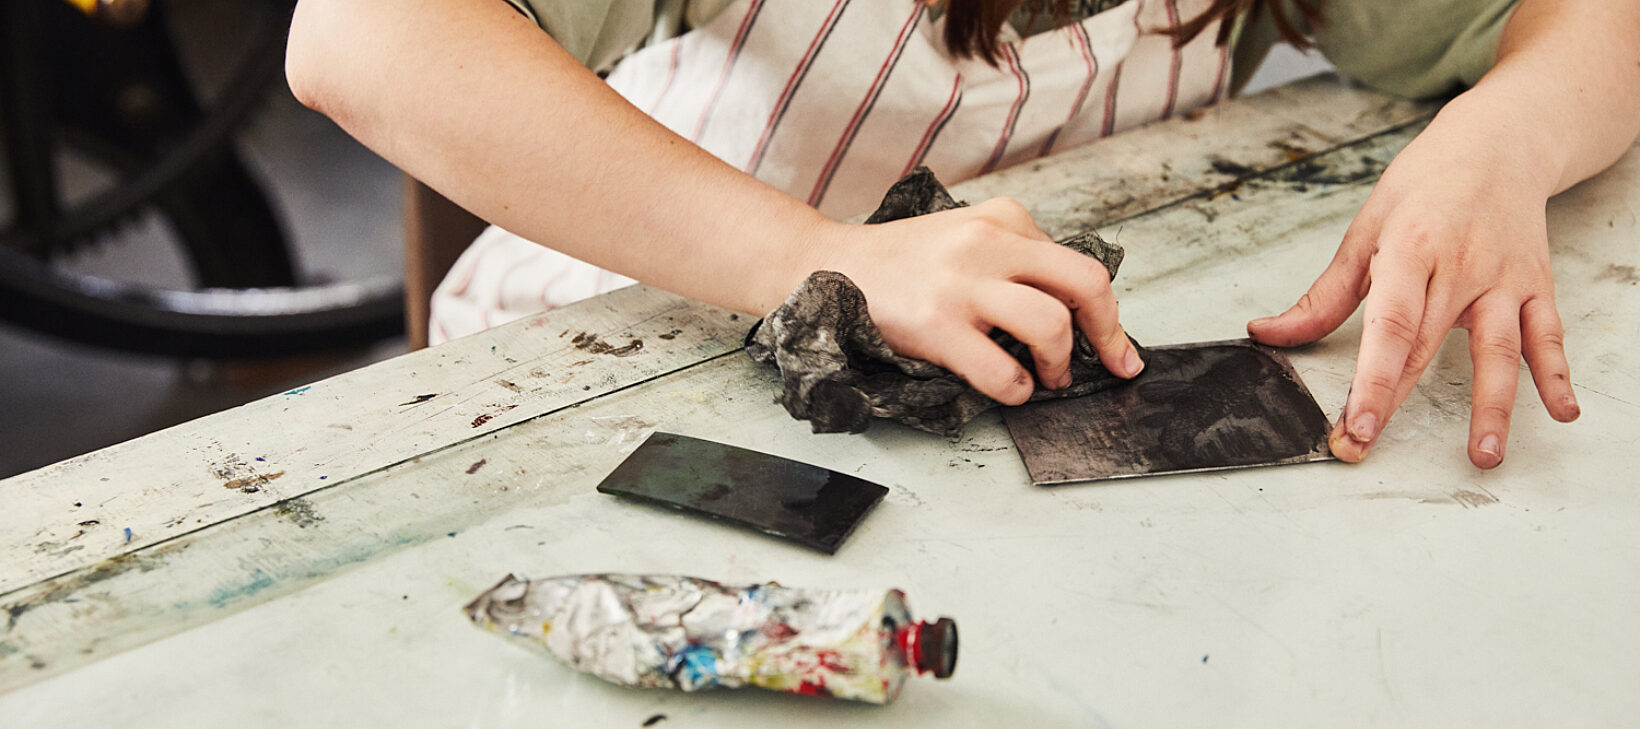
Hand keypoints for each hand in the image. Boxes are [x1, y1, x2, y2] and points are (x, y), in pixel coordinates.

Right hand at [814, 198, 1144, 404]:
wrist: (826, 264)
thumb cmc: (901, 262)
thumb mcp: (966, 234)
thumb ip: (1015, 259)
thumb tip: (1072, 311)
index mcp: (1003, 218)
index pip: (1078, 265)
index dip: (1106, 313)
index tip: (1117, 347)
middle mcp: (988, 243)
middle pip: (1086, 283)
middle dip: (1108, 333)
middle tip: (1110, 364)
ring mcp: (962, 284)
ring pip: (1051, 326)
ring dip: (1060, 363)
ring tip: (1045, 376)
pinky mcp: (936, 325)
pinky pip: (1001, 371)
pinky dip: (1017, 390)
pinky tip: (1008, 389)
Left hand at [1247, 103, 1579, 467]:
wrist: (1497, 144)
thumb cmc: (1423, 186)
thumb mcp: (1364, 230)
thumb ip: (1323, 295)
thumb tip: (1269, 334)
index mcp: (1410, 250)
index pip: (1389, 327)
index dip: (1371, 381)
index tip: (1354, 425)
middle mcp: (1461, 267)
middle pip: (1427, 348)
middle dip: (1393, 403)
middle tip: (1364, 448)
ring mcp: (1503, 279)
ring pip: (1500, 350)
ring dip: (1493, 407)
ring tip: (1484, 455)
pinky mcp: (1535, 285)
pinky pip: (1547, 335)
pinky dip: (1556, 373)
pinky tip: (1561, 411)